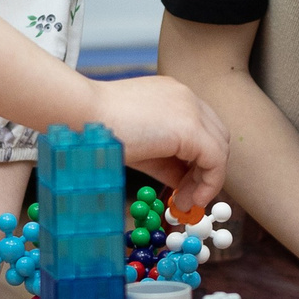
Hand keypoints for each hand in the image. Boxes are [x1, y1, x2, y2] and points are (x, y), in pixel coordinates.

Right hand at [93, 75, 228, 211]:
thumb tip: (184, 184)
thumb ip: (166, 161)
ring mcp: (190, 108)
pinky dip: (208, 183)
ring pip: (219, 148)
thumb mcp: (141, 145)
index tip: (185, 186)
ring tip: (185, 203)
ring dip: (207, 180)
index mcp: (173, 95)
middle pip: (216, 136)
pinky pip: (215, 159)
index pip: (201, 128)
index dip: (198, 160)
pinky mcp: (190, 127)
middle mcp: (186, 96)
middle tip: (187, 198)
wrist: (79, 114)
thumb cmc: (97, 128)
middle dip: (206, 170)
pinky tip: (190, 200)